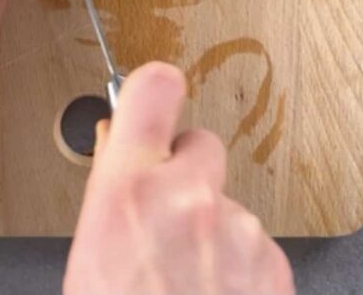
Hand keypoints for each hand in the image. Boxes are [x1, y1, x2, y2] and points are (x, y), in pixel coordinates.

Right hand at [65, 63, 294, 294]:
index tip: (155, 95)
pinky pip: (254, 241)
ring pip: (227, 202)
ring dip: (213, 227)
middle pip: (201, 143)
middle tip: (170, 214)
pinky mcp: (272, 263)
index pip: (152, 90)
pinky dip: (239, 263)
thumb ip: (112, 193)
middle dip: (187, 170)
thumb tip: (121, 152)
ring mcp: (236, 229)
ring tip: (190, 282)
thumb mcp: (89, 254)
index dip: (155, 87)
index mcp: (126, 191)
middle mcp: (187, 197)